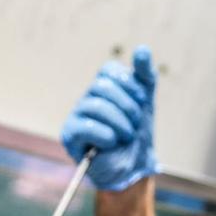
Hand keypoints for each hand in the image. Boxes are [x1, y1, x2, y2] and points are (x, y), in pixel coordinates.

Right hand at [60, 45, 158, 190]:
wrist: (133, 166)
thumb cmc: (137, 133)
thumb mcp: (146, 102)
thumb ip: (145, 76)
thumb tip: (142, 49)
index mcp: (103, 88)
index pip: (108, 69)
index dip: (128, 83)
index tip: (141, 99)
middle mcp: (87, 98)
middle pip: (102, 86)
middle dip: (127, 106)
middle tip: (135, 123)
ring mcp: (76, 116)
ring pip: (96, 106)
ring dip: (120, 123)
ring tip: (126, 135)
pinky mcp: (69, 135)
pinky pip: (86, 127)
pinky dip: (107, 135)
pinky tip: (111, 143)